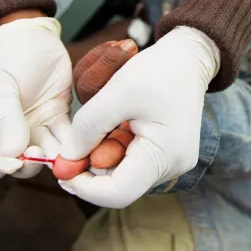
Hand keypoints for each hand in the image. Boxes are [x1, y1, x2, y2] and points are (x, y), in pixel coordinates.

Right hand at [0, 15, 74, 180]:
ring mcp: (36, 130)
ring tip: (66, 151)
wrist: (31, 37)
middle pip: (21, 166)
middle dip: (32, 164)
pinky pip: (68, 138)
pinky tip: (83, 141)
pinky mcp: (58, 119)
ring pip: (48, 155)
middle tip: (42, 150)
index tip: (14, 161)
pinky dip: (76, 143)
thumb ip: (5, 121)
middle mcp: (10, 137)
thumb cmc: (6, 60)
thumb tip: (12, 154)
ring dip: (58, 157)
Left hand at [60, 27, 219, 207]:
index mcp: (165, 155)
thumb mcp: (117, 92)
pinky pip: (132, 161)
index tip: (61, 169)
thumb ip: (88, 127)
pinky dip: (113, 148)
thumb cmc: (158, 70)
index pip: (119, 193)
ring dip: (101, 155)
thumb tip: (66, 159)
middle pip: (120, 186)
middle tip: (70, 146)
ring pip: (123, 174)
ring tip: (97, 126)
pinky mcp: (165, 154)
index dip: (85, 187)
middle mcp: (172, 166)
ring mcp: (170, 162)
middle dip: (90, 169)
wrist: (188, 58)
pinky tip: (111, 126)